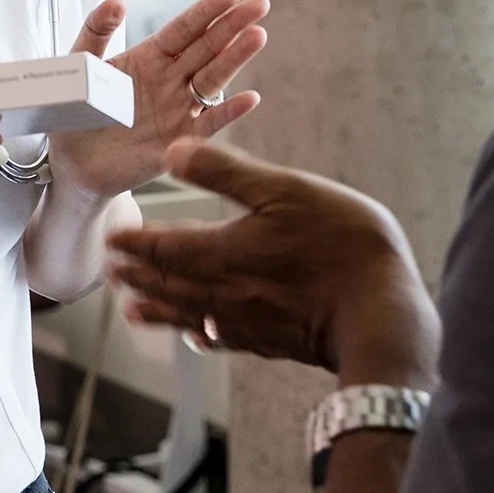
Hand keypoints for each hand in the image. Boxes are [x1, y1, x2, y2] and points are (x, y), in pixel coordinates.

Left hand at [49, 0, 271, 198]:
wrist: (74, 164)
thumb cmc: (77, 112)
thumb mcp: (81, 66)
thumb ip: (95, 32)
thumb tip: (116, 0)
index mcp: (150, 57)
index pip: (184, 29)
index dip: (206, 11)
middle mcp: (171, 80)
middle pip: (207, 48)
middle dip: (233, 25)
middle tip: (259, 4)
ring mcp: (179, 109)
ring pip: (213, 79)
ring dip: (235, 58)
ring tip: (257, 36)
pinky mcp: (179, 141)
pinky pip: (208, 124)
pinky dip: (228, 112)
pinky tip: (249, 98)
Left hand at [106, 140, 439, 385]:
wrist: (381, 316)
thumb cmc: (337, 245)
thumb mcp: (282, 190)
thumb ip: (225, 172)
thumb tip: (174, 149)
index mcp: (220, 253)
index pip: (162, 248)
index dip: (135, 243)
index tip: (114, 238)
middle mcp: (222, 293)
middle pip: (167, 285)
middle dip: (138, 276)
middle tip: (112, 271)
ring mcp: (246, 323)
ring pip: (187, 316)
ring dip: (157, 311)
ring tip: (133, 311)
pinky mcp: (270, 343)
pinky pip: (220, 340)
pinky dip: (199, 336)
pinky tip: (199, 337)